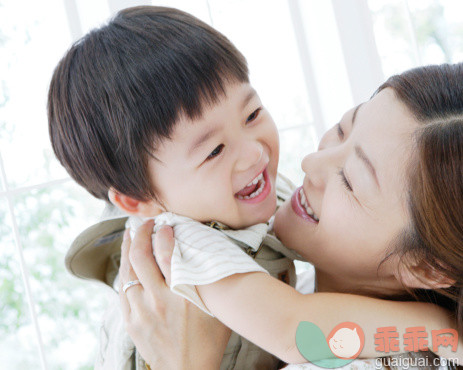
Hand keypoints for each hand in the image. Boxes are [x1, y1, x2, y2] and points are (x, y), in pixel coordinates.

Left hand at [119, 220, 230, 368]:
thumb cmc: (208, 341)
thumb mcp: (217, 310)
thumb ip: (210, 283)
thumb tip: (209, 256)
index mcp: (182, 297)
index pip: (167, 256)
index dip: (164, 235)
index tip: (166, 225)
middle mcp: (158, 302)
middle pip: (140, 259)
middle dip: (140, 235)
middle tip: (144, 223)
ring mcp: (141, 312)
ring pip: (127, 272)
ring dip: (127, 249)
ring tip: (129, 234)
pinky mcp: (131, 322)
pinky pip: (122, 290)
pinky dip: (124, 271)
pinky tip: (127, 262)